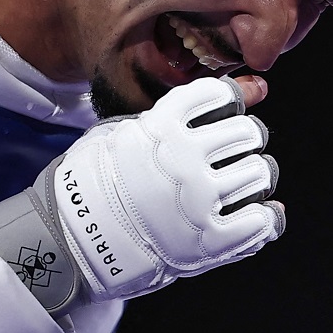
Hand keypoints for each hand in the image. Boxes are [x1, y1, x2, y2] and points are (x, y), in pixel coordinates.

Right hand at [0, 76, 283, 313]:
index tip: (224, 111)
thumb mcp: (120, 132)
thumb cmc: (93, 182)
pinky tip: (254, 216)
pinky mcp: (207, 243)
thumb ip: (176, 113)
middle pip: (248, 131)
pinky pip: (261, 222)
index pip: (220, 95)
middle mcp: (183, 159)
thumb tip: (256, 88)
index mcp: (160, 127)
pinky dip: (264, 218)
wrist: (68, 243)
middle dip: (244, 139)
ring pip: (260, 173)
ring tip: (236, 187)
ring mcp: (197, 201)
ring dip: (255, 177)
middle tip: (231, 154)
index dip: (230, 99)